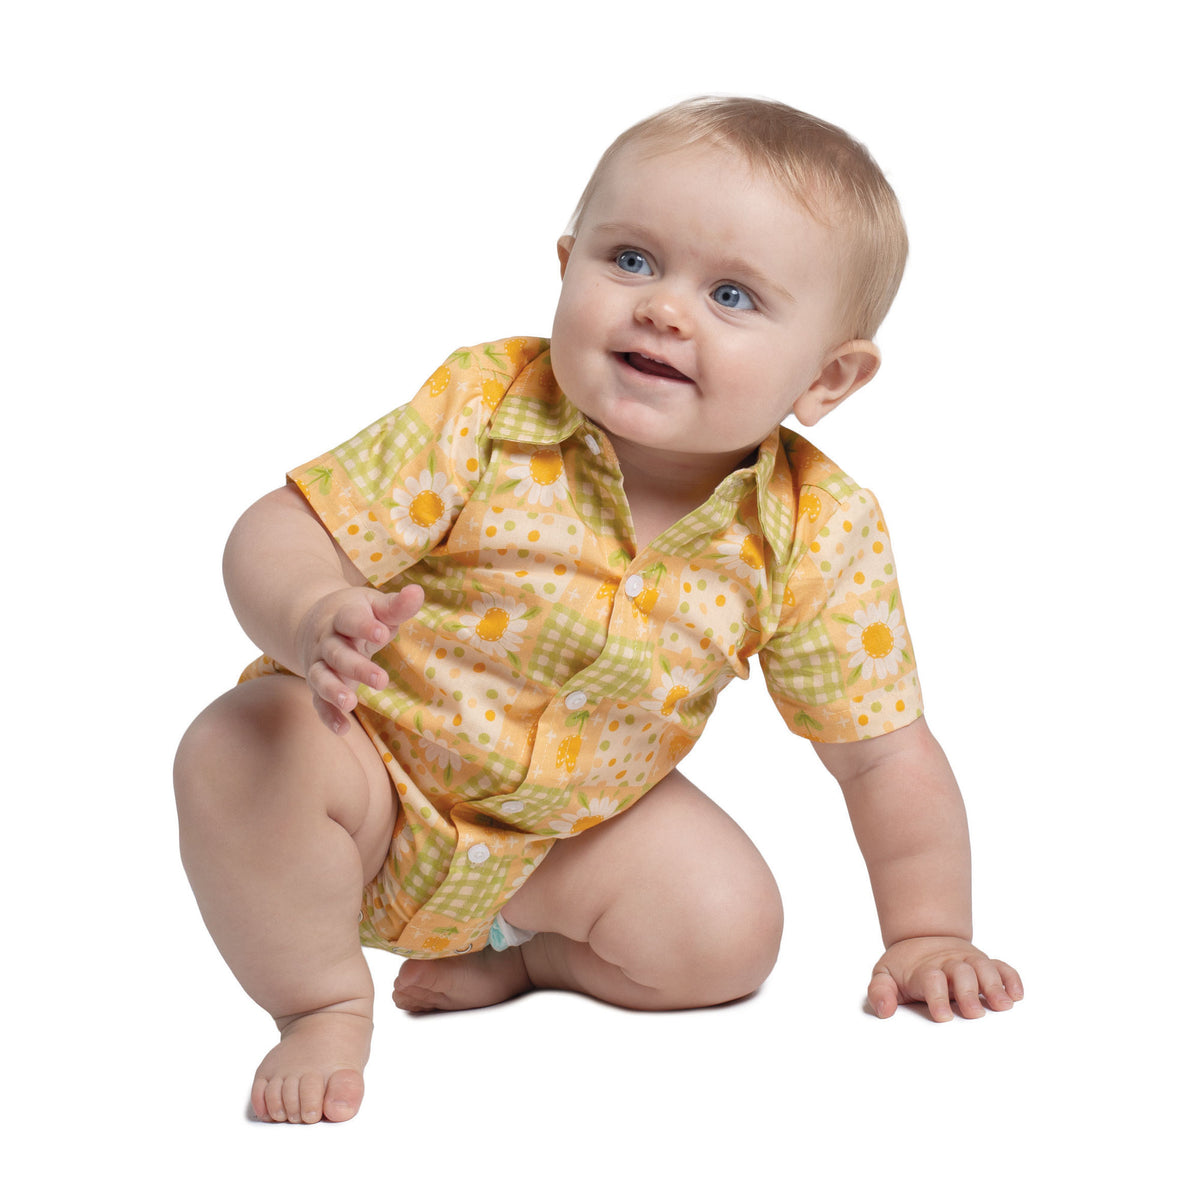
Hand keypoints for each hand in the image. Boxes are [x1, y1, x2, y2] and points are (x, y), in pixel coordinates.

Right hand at [296, 583, 423, 733]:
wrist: (316, 622)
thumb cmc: (359, 615)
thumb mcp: (376, 606)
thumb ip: (396, 605)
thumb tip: (418, 592)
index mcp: (342, 617)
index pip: (350, 620)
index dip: (364, 627)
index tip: (381, 633)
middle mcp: (327, 641)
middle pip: (337, 653)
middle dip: (357, 667)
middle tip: (381, 680)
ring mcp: (319, 664)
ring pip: (321, 677)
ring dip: (333, 690)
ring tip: (350, 704)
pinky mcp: (318, 684)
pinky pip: (318, 701)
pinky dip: (328, 715)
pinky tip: (342, 729)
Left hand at [868, 936, 1022, 1021]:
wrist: (922, 938)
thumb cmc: (905, 967)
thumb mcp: (884, 975)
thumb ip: (880, 991)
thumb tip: (885, 1011)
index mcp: (924, 970)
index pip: (931, 979)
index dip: (937, 997)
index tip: (943, 1016)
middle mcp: (949, 964)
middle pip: (961, 973)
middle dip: (968, 992)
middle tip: (974, 1013)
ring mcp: (968, 962)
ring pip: (984, 968)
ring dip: (994, 985)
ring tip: (1003, 1005)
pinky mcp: (983, 963)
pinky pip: (1001, 967)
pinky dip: (1011, 978)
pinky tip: (1018, 995)